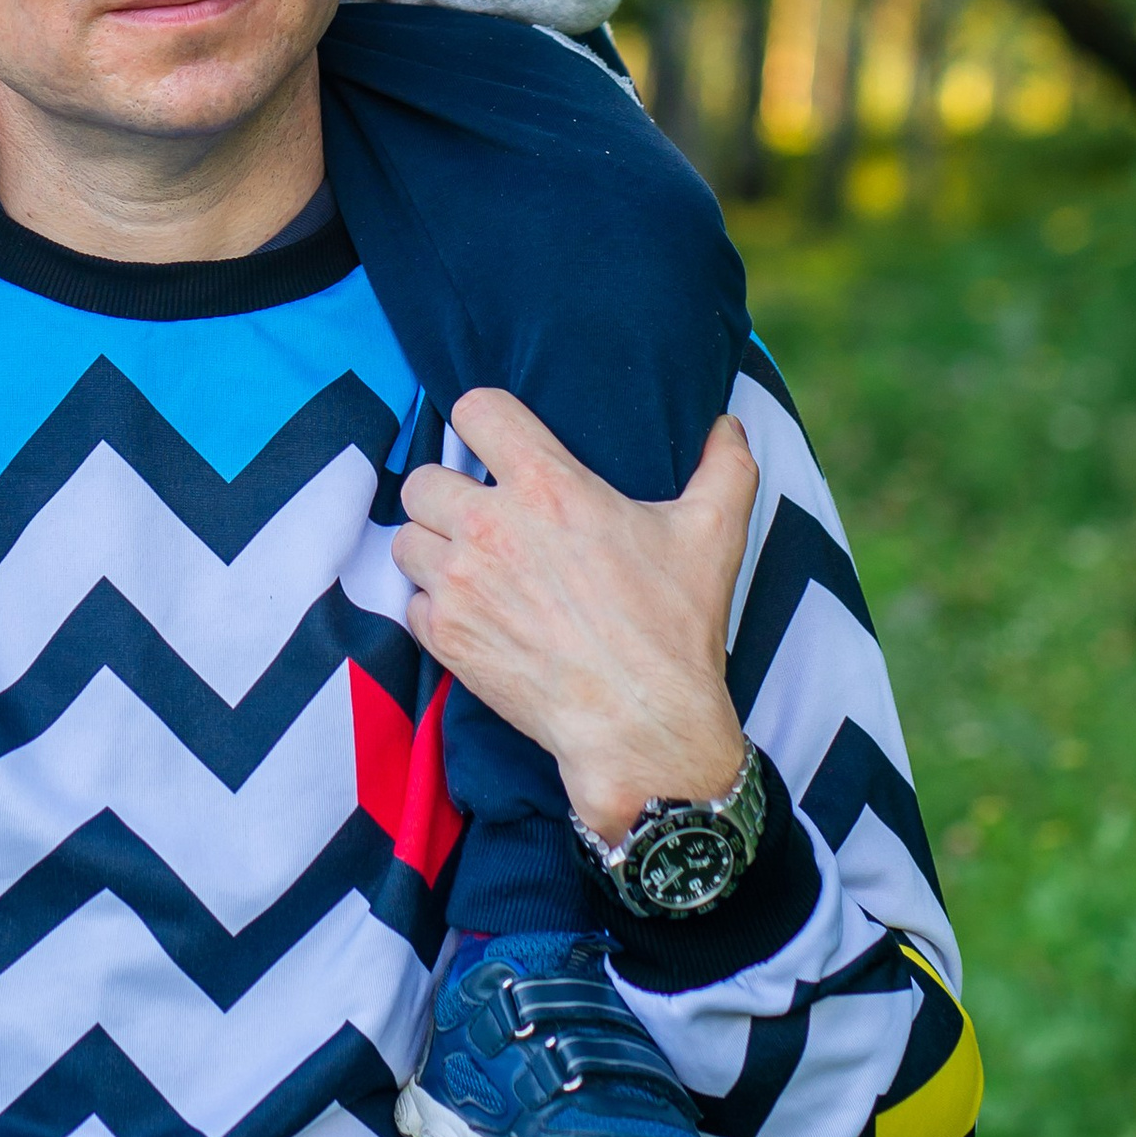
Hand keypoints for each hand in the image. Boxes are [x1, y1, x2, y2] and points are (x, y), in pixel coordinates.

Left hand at [392, 393, 760, 845]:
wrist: (641, 726)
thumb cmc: (674, 628)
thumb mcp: (713, 535)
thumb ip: (725, 468)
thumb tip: (728, 425)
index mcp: (547, 486)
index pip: (475, 410)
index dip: (483, 420)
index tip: (497, 442)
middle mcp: (490, 526)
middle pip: (424, 478)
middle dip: (448, 493)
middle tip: (483, 516)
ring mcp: (460, 584)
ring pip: (407, 539)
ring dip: (434, 549)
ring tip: (471, 565)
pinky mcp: (445, 636)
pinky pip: (411, 602)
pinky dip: (435, 607)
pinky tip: (473, 615)